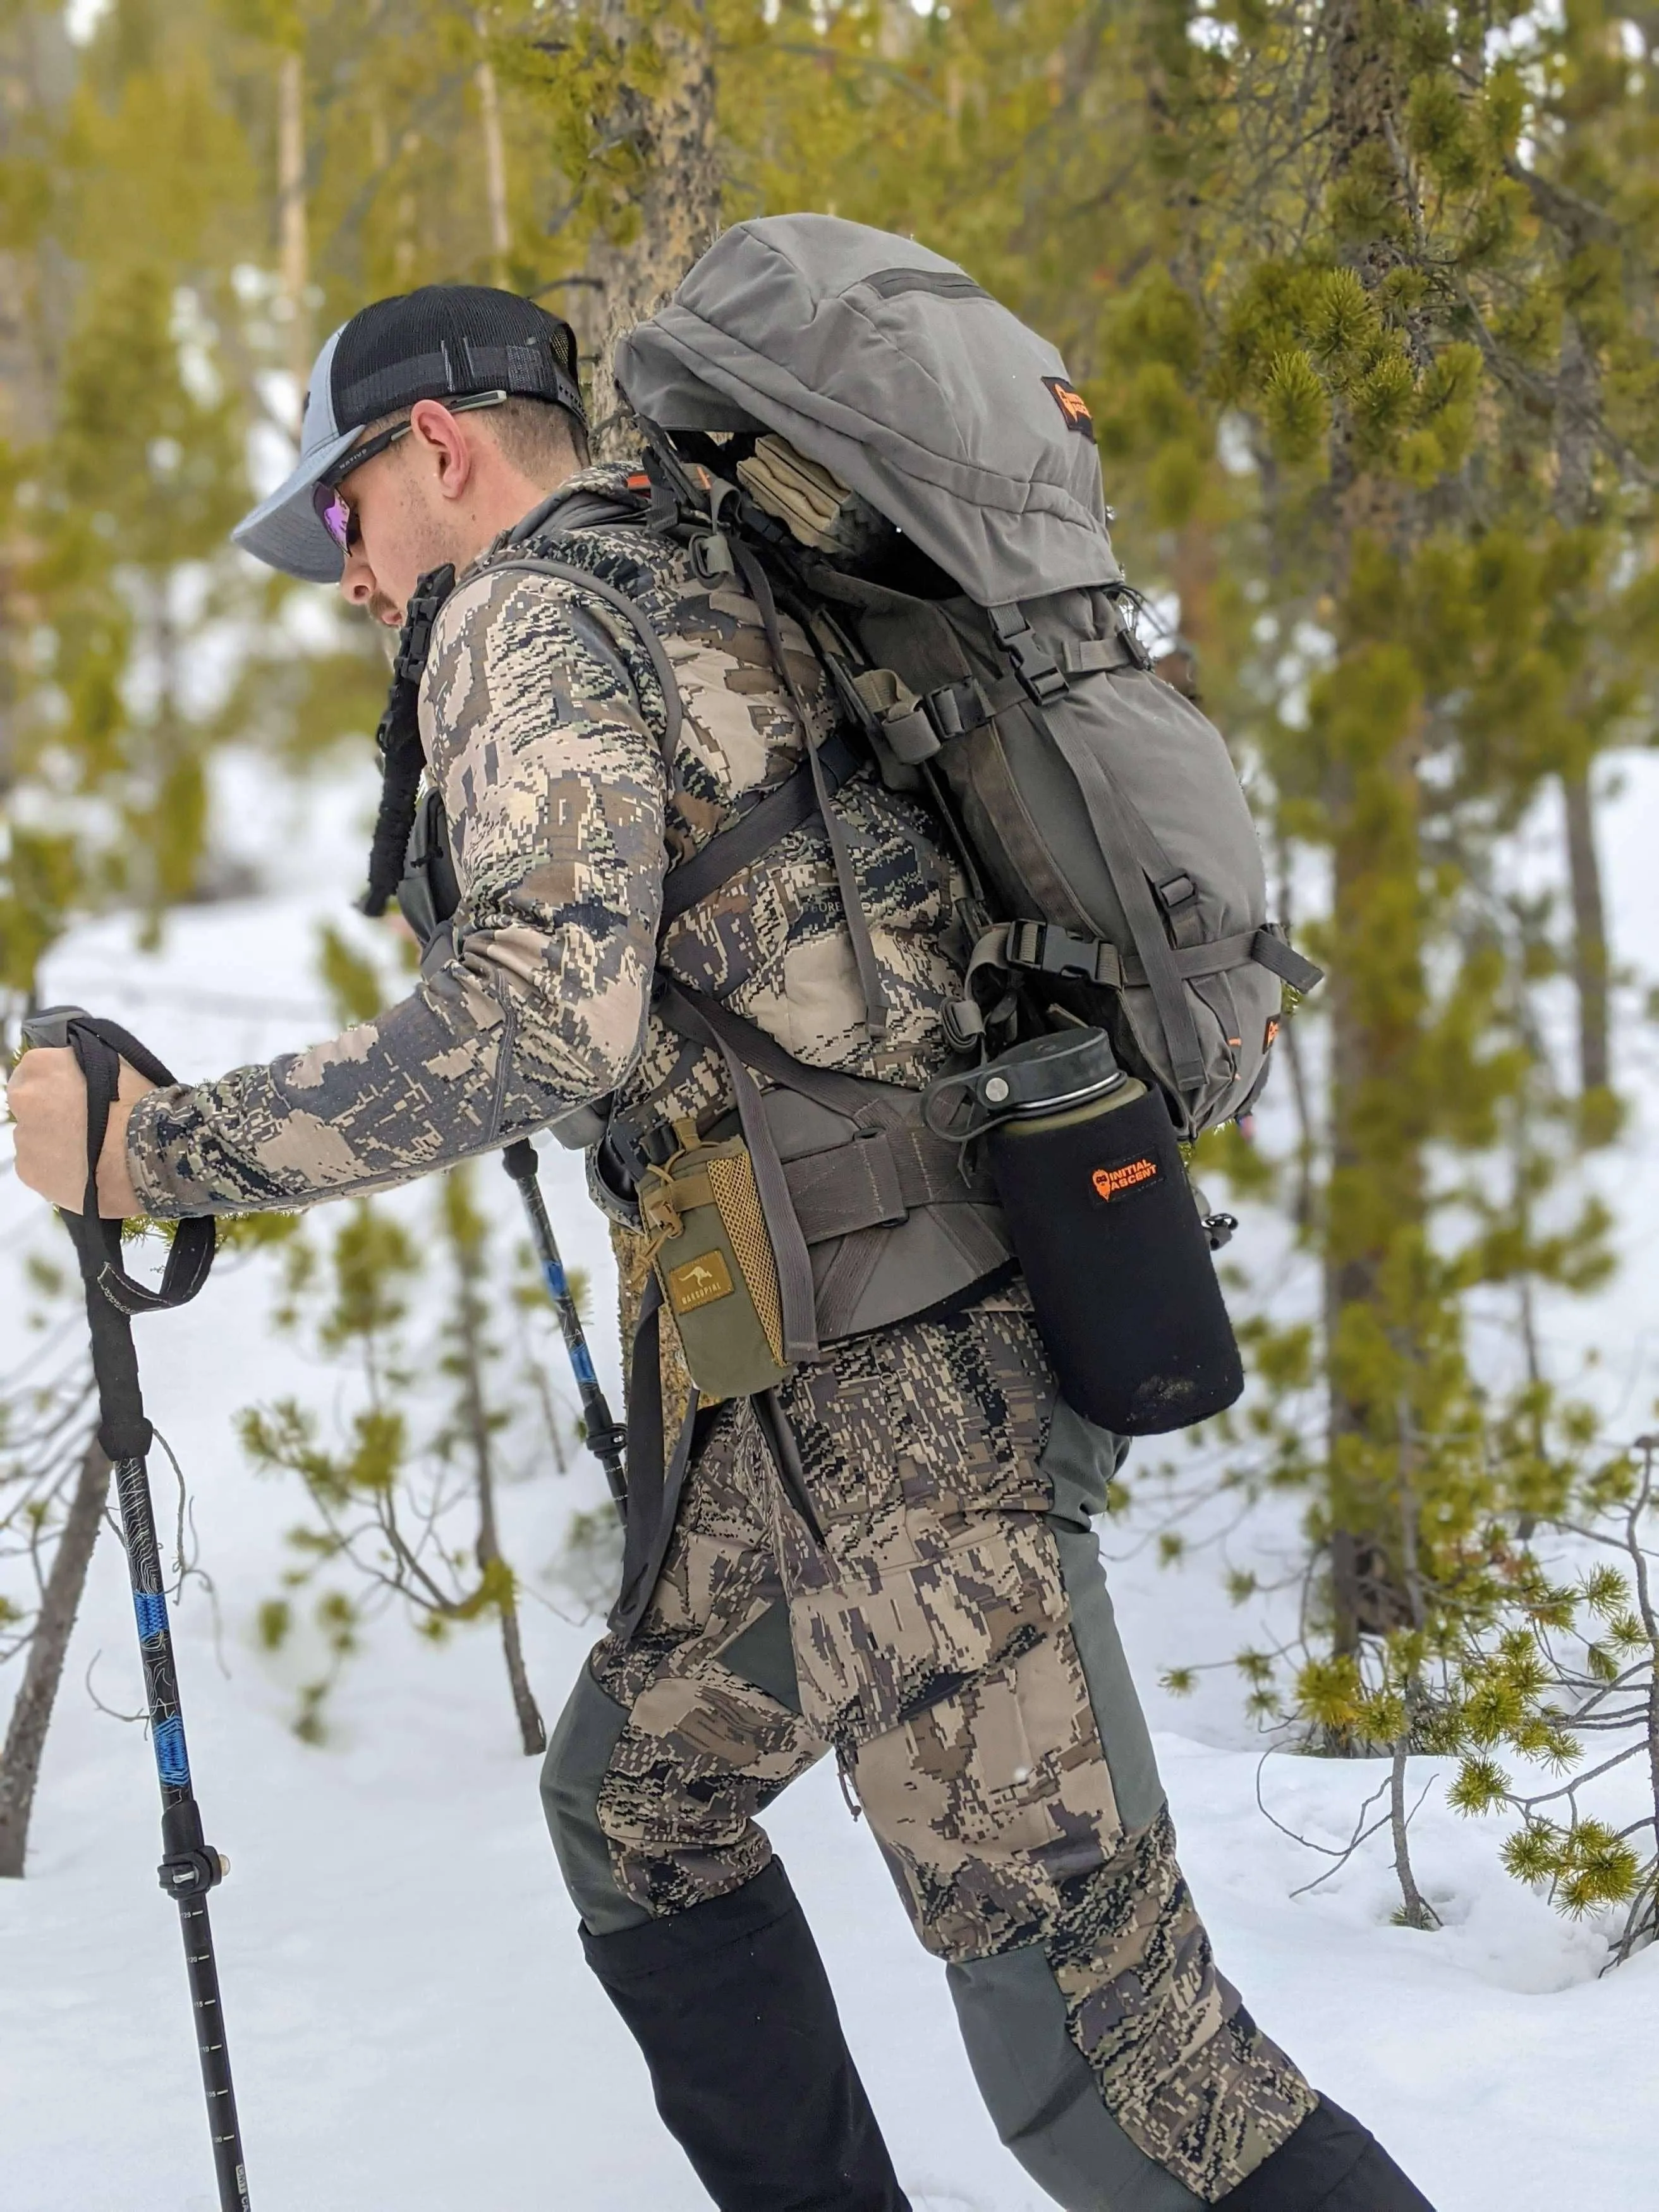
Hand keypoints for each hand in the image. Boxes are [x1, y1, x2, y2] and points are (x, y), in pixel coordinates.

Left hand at [6, 1045, 150, 1216]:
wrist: (148, 1156)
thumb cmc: (141, 1105)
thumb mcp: (117, 1065)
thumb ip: (87, 1064)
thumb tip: (79, 1070)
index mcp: (42, 1066)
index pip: (35, 1071)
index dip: (57, 1084)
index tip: (76, 1095)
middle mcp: (25, 1098)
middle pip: (30, 1105)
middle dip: (51, 1113)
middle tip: (83, 1126)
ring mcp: (24, 1138)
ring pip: (34, 1138)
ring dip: (54, 1142)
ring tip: (89, 1152)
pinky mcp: (29, 1172)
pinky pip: (38, 1167)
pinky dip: (55, 1169)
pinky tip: (83, 1170)